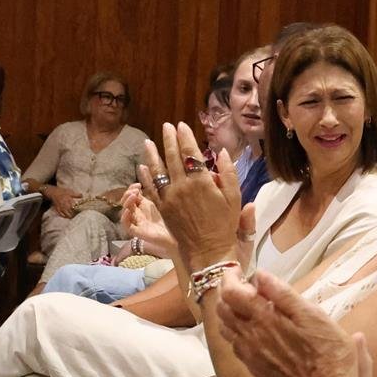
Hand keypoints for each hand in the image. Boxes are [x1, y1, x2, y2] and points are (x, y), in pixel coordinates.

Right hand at [48, 185, 82, 219]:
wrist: (54, 193)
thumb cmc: (63, 192)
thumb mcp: (70, 191)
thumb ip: (76, 195)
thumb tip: (82, 196)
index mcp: (68, 199)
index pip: (75, 206)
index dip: (78, 209)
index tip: (81, 210)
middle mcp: (64, 204)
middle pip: (71, 212)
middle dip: (75, 213)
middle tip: (77, 213)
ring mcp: (61, 208)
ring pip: (67, 215)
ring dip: (71, 216)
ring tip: (74, 215)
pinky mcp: (58, 210)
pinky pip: (62, 215)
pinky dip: (65, 216)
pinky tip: (68, 216)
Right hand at [120, 186, 176, 258]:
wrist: (167, 234)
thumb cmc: (158, 221)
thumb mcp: (150, 205)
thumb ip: (142, 198)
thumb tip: (137, 187)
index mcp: (136, 208)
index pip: (129, 197)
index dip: (131, 189)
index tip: (139, 185)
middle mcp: (133, 215)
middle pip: (124, 204)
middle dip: (128, 195)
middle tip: (135, 191)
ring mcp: (133, 223)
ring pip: (123, 212)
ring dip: (127, 202)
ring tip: (134, 196)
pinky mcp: (134, 232)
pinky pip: (125, 225)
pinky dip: (125, 217)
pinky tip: (129, 210)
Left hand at [138, 123, 242, 268]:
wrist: (208, 251)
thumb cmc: (224, 225)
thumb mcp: (234, 199)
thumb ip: (229, 173)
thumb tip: (223, 152)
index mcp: (201, 182)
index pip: (190, 153)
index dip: (185, 137)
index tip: (182, 125)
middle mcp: (182, 186)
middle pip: (172, 157)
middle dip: (169, 139)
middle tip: (166, 126)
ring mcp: (169, 197)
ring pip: (157, 171)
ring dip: (152, 154)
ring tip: (148, 142)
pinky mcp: (162, 208)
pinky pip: (151, 189)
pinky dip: (145, 177)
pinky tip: (142, 167)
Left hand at [218, 268, 376, 376]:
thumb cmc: (327, 350)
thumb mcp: (312, 314)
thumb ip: (283, 294)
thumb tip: (260, 275)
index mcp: (264, 318)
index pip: (230, 293)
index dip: (229, 277)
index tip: (239, 270)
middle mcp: (250, 336)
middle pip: (222, 310)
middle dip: (227, 292)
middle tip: (243, 284)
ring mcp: (251, 355)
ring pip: (226, 329)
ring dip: (230, 312)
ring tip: (246, 304)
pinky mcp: (256, 368)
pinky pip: (236, 346)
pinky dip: (237, 331)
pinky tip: (253, 330)